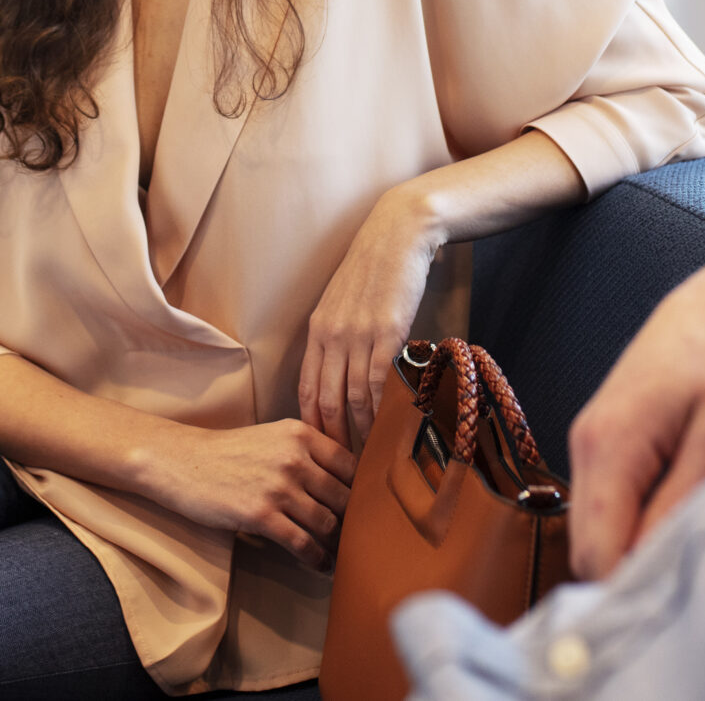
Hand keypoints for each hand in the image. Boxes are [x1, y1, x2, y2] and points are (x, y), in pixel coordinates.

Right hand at [133, 419, 355, 569]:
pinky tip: (320, 566)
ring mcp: (278, 486)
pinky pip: (302, 543)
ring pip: (326, 523)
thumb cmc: (229, 452)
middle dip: (354, 523)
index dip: (363, 491)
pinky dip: (316, 559)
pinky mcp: (261, 514)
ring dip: (337, 546)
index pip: (351, 465)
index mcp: (301, 434)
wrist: (182, 462)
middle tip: (358, 540)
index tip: (367, 510)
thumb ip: (307, 452)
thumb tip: (344, 484)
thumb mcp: (273, 436)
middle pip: (345, 497)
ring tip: (341, 557)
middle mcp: (295, 457)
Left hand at [300, 191, 443, 451]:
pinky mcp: (387, 331)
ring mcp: (358, 334)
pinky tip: (385, 429)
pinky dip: (379, 410)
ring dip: (358, 431)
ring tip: (365, 459)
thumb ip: (338, 338)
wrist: (398, 234)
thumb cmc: (374, 270)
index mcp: (318, 330)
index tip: (319, 452)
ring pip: (351, 397)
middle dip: (332, 438)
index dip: (311, 425)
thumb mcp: (343, 303)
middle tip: (342, 469)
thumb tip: (343, 377)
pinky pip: (378, 381)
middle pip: (324, 400)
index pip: (305, 389)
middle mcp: (331, 335)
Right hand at [566, 237, 704, 579]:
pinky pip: (627, 497)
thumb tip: (644, 567)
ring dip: (654, 538)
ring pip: (613, 522)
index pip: (594, 556)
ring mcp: (602, 436)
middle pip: (597, 545)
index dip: (631, 592)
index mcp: (607, 444)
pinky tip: (702, 494)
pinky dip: (659, 510)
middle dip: (642, 569)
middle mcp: (590, 443)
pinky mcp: (623, 434)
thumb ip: (681, 502)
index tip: (682, 605)